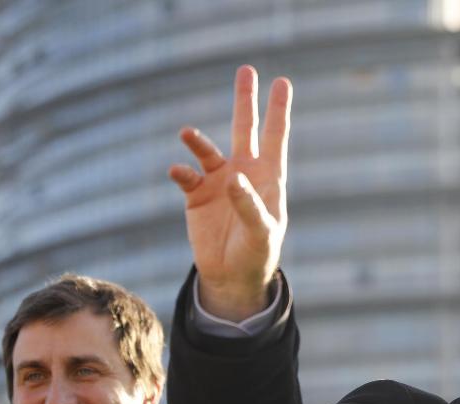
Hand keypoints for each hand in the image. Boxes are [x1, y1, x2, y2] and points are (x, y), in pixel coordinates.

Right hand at [169, 64, 292, 320]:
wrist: (231, 276)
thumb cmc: (256, 254)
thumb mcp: (260, 232)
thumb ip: (249, 205)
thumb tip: (234, 179)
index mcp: (267, 178)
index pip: (275, 137)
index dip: (278, 111)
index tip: (282, 82)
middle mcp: (243, 172)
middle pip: (245, 129)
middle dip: (246, 101)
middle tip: (247, 70)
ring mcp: (218, 182)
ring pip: (208, 150)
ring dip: (197, 140)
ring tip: (187, 133)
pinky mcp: (196, 196)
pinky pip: (186, 176)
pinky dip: (181, 172)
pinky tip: (177, 171)